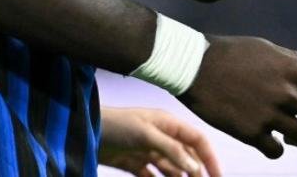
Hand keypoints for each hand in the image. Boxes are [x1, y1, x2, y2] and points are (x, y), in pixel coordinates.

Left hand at [99, 107, 220, 175]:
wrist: (86, 131)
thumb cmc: (117, 125)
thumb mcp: (146, 134)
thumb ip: (171, 150)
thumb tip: (195, 167)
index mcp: (168, 124)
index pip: (197, 140)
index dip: (210, 158)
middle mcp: (162, 137)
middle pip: (187, 158)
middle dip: (196, 174)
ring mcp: (149, 151)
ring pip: (172, 170)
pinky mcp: (135, 164)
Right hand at [180, 36, 296, 159]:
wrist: (193, 65)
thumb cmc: (230, 53)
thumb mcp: (266, 48)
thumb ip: (292, 62)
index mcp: (291, 68)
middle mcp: (285, 92)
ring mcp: (269, 114)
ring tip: (292, 134)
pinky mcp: (250, 133)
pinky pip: (277, 151)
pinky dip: (277, 147)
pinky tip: (269, 139)